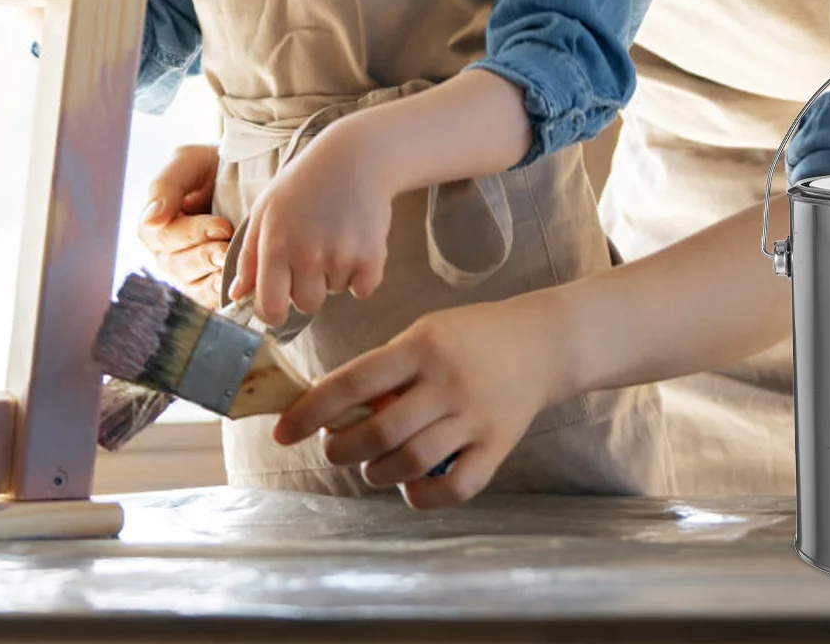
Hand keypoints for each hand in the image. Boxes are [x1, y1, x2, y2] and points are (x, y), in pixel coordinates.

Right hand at [138, 143, 232, 309]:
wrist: (249, 171)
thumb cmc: (212, 165)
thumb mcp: (188, 162)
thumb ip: (167, 186)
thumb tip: (152, 219)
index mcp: (155, 224)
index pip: (164, 237)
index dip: (192, 234)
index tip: (221, 226)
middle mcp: (167, 252)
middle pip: (177, 265)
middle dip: (204, 257)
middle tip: (227, 249)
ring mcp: (187, 271)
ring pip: (192, 284)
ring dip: (213, 278)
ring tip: (233, 267)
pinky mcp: (208, 284)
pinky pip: (208, 298)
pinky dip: (220, 295)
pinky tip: (235, 288)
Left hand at [228, 111, 395, 327]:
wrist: (357, 157)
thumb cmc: (305, 182)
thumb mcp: (266, 211)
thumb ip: (249, 257)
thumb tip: (236, 296)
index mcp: (276, 245)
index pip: (270, 308)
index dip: (273, 311)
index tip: (279, 303)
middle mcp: (308, 254)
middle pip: (307, 305)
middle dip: (308, 288)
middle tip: (313, 255)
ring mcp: (341, 255)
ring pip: (335, 292)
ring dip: (335, 274)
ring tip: (336, 236)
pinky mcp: (372, 255)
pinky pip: (364, 288)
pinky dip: (362, 274)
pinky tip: (357, 244)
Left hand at [272, 292, 563, 507]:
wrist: (545, 341)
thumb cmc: (474, 335)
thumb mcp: (428, 332)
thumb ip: (387, 368)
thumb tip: (334, 410)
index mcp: (424, 346)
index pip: (354, 382)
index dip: (311, 411)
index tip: (284, 431)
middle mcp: (447, 382)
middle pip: (377, 432)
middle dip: (342, 449)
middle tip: (337, 447)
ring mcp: (474, 417)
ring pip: (408, 463)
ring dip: (375, 473)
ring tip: (372, 465)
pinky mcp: (497, 446)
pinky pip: (453, 488)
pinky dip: (422, 496)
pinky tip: (411, 486)